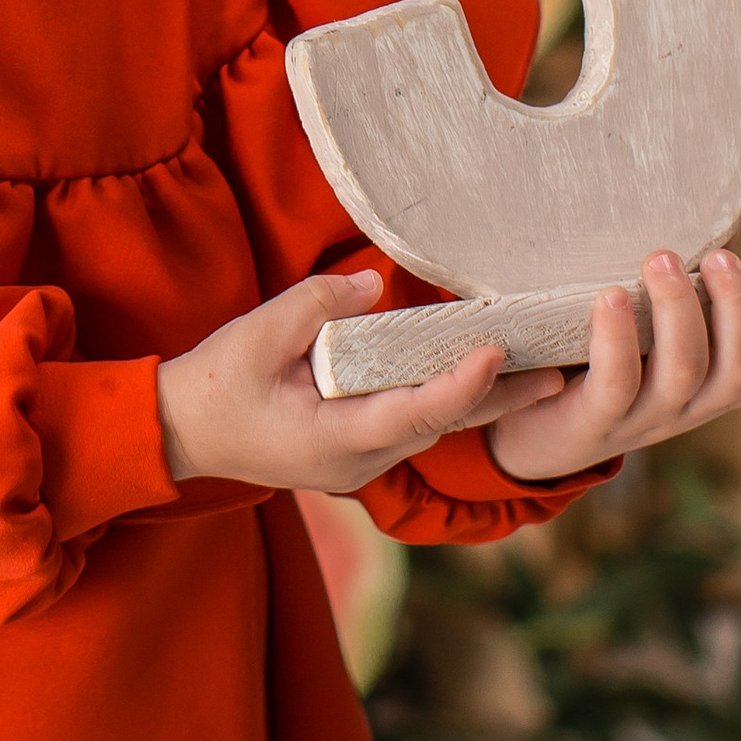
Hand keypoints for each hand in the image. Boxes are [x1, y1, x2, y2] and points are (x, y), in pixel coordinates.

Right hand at [157, 270, 566, 498]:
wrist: (179, 432)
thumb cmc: (213, 386)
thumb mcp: (254, 336)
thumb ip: (316, 305)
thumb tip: (374, 283)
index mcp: (337, 439)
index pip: (415, 412)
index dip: (461, 383)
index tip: (496, 349)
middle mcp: (361, 458)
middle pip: (443, 425)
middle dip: (502, 399)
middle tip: (561, 373)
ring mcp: (361, 456)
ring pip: (434, 425)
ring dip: (485, 399)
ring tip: (543, 372)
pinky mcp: (357, 443)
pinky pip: (414, 420)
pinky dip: (451, 397)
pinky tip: (485, 375)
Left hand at [487, 244, 740, 480]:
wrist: (531, 431)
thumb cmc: (599, 363)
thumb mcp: (649, 333)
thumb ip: (678, 295)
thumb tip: (706, 221)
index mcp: (711, 387)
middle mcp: (690, 407)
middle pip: (738, 370)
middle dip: (737, 308)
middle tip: (720, 256)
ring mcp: (645, 419)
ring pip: (685, 373)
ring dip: (680, 311)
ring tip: (661, 258)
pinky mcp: (596, 421)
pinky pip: (617, 383)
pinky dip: (619, 339)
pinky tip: (611, 298)